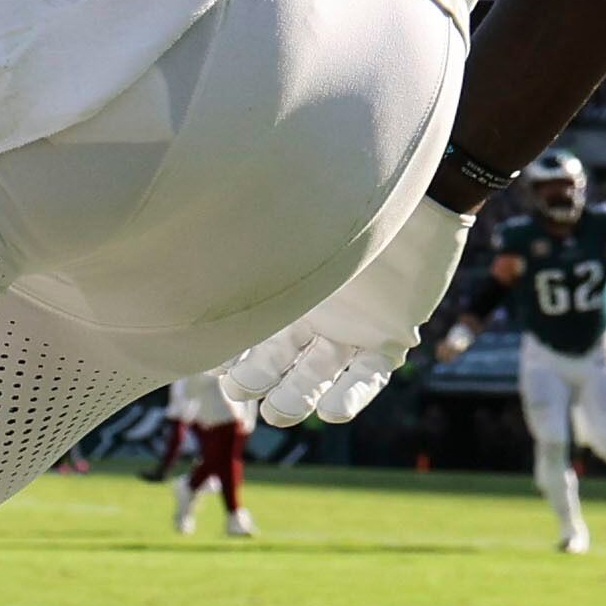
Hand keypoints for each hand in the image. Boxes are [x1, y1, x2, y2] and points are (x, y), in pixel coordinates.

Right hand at [218, 197, 475, 428]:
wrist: (412, 192)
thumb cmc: (338, 203)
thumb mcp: (282, 232)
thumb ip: (244, 256)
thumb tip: (193, 265)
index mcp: (283, 292)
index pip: (249, 338)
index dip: (229, 359)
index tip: (215, 369)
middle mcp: (315, 316)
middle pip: (277, 365)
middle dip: (255, 383)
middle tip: (244, 391)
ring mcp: (352, 329)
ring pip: (317, 376)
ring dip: (296, 399)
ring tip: (280, 410)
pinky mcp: (390, 337)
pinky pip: (369, 377)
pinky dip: (352, 396)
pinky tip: (332, 412)